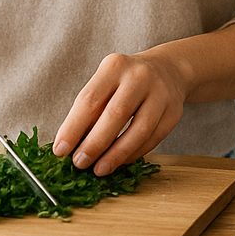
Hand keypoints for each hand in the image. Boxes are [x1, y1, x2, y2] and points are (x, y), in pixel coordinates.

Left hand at [53, 50, 188, 175]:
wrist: (167, 70)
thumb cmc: (126, 81)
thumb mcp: (106, 83)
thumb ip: (89, 110)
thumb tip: (69, 145)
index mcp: (115, 66)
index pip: (90, 99)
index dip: (73, 128)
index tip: (60, 150)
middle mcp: (140, 76)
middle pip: (115, 114)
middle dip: (94, 144)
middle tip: (79, 163)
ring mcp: (161, 93)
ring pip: (139, 130)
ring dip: (116, 154)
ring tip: (99, 169)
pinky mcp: (174, 112)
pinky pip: (153, 139)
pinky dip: (134, 154)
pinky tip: (120, 161)